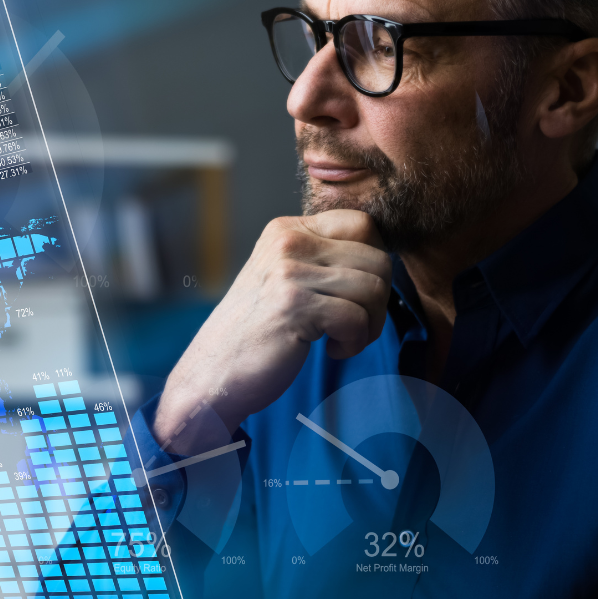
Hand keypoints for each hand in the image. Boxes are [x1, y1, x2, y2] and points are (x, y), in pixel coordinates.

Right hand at [155, 209, 390, 452]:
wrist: (213, 374)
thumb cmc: (258, 334)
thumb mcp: (285, 279)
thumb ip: (322, 260)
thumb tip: (384, 258)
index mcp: (287, 230)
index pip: (362, 224)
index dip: (374, 263)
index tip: (356, 295)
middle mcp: (288, 242)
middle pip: (377, 259)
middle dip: (378, 301)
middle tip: (355, 326)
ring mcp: (289, 272)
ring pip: (373, 289)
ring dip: (369, 325)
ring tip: (342, 339)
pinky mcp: (294, 306)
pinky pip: (357, 318)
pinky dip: (355, 342)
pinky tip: (333, 350)